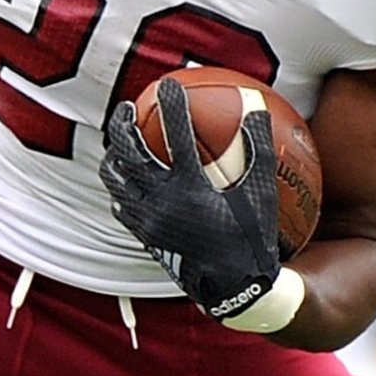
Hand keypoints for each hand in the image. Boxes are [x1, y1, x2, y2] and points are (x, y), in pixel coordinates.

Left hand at [100, 79, 285, 321]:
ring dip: (114, 155)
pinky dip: (120, 188)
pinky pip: (121, 206)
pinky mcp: (144, 236)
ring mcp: (148, 221)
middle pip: (128, 153)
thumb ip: (259, 151)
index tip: (168, 84)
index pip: (176, 135)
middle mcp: (162, 202)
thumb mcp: (261, 197)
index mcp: (191, 189)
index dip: (171, 105)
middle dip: (123, 125)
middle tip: (127, 107)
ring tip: (119, 141)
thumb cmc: (252, 242)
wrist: (233, 291)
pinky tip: (125, 181)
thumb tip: (255, 109)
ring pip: (115, 180)